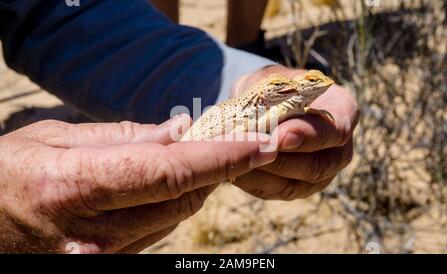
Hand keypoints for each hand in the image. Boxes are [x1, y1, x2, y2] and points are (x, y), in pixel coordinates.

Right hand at [0, 116, 275, 252]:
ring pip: (174, 218)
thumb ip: (121, 137)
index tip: (260, 144)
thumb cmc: (7, 174)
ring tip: (188, 158)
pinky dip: (168, 207)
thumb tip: (179, 132)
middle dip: (215, 169)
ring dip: (193, 186)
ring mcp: (101, 256)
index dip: (223, 158)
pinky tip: (157, 187)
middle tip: (231, 141)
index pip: (172, 171)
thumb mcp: (52, 138)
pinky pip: (156, 233)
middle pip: (183, 199)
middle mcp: (93, 232)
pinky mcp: (107, 266)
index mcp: (76, 186)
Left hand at [231, 65, 359, 199]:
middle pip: (317, 166)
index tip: (279, 136)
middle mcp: (339, 149)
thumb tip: (259, 114)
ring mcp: (320, 175)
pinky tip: (232, 170)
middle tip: (250, 152)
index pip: (335, 131)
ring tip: (234, 161)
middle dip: (280, 161)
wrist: (266, 106)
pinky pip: (275, 193)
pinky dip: (252, 183)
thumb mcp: (273, 80)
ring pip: (294, 185)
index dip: (308, 136)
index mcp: (343, 112)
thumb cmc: (274, 87)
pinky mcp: (296, 189)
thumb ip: (271, 94)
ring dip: (262, 174)